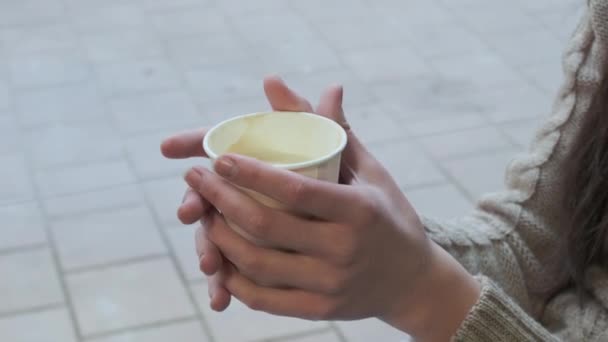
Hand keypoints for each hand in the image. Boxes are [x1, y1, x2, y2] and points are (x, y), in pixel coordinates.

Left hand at [181, 95, 480, 340]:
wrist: (412, 281)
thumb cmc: (387, 214)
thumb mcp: (371, 170)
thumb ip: (333, 129)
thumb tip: (308, 85)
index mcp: (359, 211)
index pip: (296, 191)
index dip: (251, 173)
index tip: (217, 157)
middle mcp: (345, 250)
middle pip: (267, 227)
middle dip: (221, 200)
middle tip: (195, 177)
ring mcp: (332, 285)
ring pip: (259, 265)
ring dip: (219, 238)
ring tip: (201, 213)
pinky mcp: (321, 311)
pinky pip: (266, 299)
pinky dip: (235, 279)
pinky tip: (217, 259)